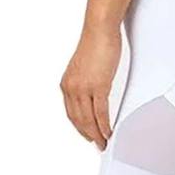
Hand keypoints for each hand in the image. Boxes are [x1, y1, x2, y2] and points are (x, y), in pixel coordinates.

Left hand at [60, 24, 121, 150]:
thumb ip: (86, 83)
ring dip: (97, 135)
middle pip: (79, 120)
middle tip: (98, 145)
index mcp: (67, 84)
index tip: (87, 135)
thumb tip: (94, 96)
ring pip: (89, 120)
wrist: (99, 29)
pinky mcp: (98, 86)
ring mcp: (84, 88)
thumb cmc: (95, 43)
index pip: (71, 113)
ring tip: (104, 143)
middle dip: (89, 135)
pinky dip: (104, 126)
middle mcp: (71, 88)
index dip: (80, 128)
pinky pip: (100, 113)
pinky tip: (108, 132)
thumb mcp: (85, 68)